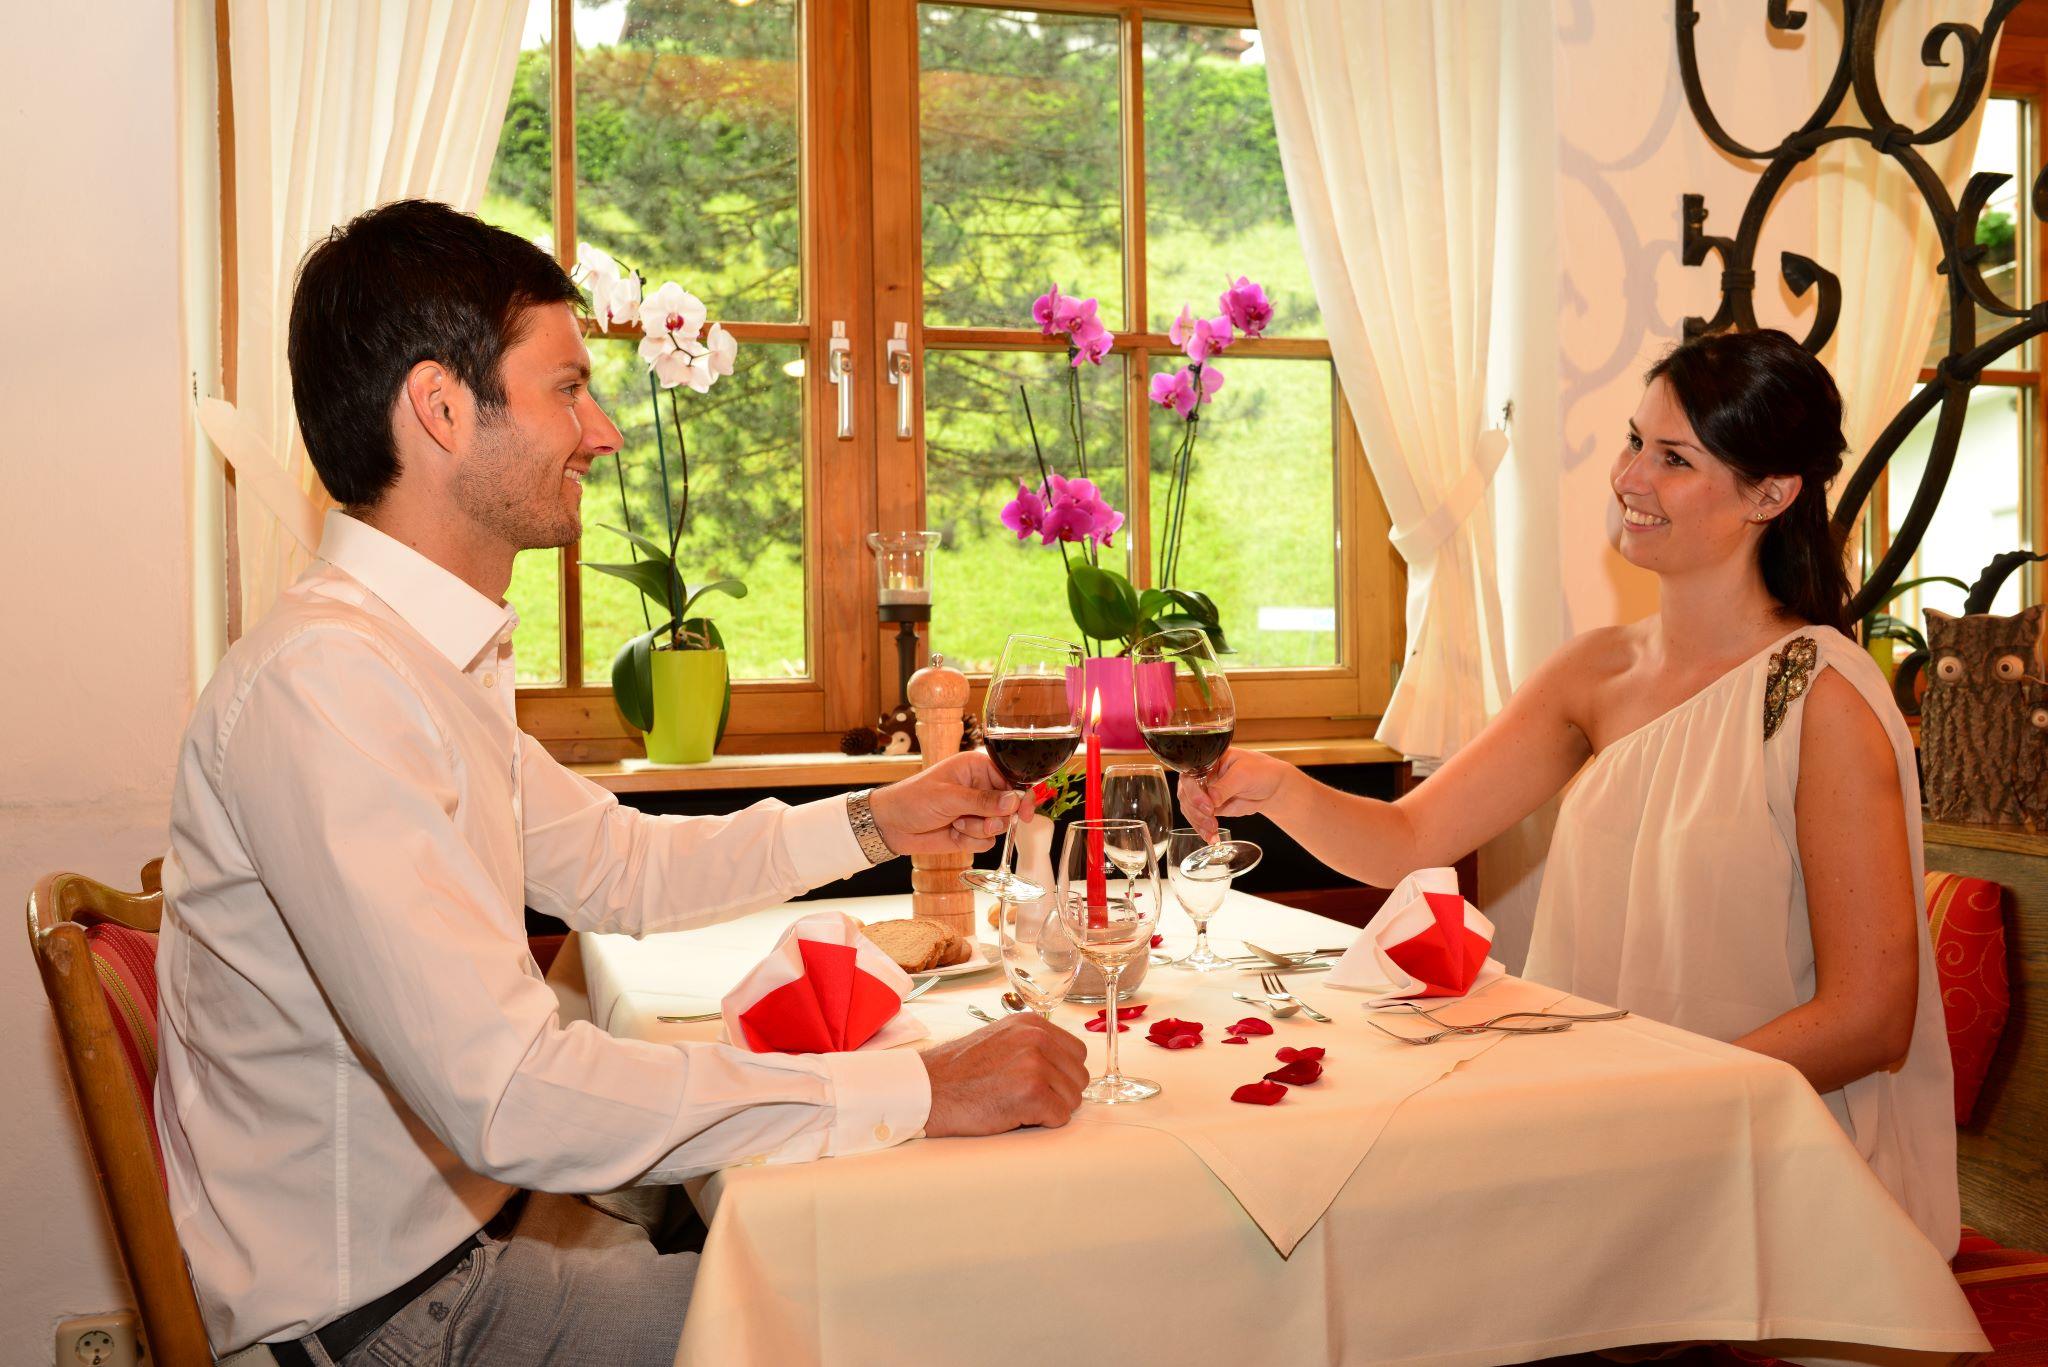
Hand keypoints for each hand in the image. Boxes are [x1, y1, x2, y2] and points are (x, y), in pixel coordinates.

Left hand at [867, 749, 1021, 856]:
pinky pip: (987, 841)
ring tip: (957, 824)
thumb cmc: (913, 799)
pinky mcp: (970, 831)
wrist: (890, 826)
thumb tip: (1014, 801)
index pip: (1011, 778)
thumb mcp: (949, 797)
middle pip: (1010, 805)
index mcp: (977, 768)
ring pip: (999, 826)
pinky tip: (953, 834)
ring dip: (979, 830)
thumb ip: (983, 801)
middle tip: (983, 822)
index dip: (1021, 795)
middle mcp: (980, 788)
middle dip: (997, 817)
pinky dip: (972, 841)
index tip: (1025, 811)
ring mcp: (976, 811)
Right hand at [920, 1013, 1087, 1134]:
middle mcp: (1037, 1038)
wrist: (929, 1089)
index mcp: (1032, 1024)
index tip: (1040, 1083)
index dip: (1061, 1074)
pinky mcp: (1032, 1092)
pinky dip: (1042, 1123)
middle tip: (1025, 1098)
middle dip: (1059, 1093)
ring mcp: (1036, 1064)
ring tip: (1016, 1104)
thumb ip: (1033, 1044)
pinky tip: (1015, 1115)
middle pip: (1079, 1077)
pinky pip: (1060, 1117)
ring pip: (1073, 1099)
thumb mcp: (1001, 1039)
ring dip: (1049, 1109)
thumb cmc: (961, 1072)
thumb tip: (1065, 1063)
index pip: (1077, 1053)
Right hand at [1176, 748, 1291, 839]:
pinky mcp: (1210, 807)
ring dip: (1198, 821)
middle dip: (1196, 809)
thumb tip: (1210, 799)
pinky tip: (1210, 837)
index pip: (1190, 775)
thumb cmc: (1261, 772)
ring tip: (1212, 831)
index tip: (1208, 805)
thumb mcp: (1244, 775)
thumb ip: (1226, 786)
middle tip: (1211, 819)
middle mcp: (1202, 775)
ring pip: (1189, 808)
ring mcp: (1205, 792)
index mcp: (1208, 761)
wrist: (1273, 788)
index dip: (1194, 791)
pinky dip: (1202, 829)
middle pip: (1186, 793)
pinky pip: (1198, 818)